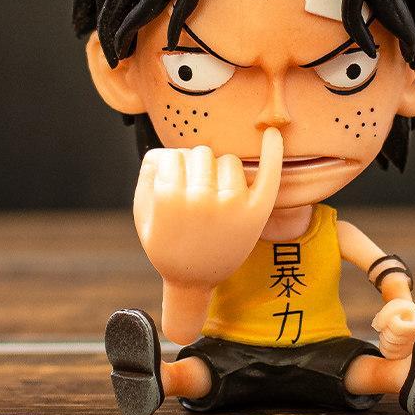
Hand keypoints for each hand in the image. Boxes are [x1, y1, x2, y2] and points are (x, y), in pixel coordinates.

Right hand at [133, 127, 283, 289]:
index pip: (175, 155)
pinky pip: (268, 174)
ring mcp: (232, 206)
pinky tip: (272, 134)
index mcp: (170, 199)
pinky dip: (273, 152)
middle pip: (202, 154)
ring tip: (214, 195)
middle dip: (196, 167)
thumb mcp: (142, 213)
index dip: (173, 166)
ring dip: (220, 171)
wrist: (193, 280)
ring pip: (229, 161)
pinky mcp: (256, 213)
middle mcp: (202, 201)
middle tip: (194, 192)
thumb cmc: (165, 242)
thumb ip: (147, 175)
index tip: (174, 184)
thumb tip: (165, 150)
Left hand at [371, 298, 414, 359]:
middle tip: (389, 323)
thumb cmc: (400, 311)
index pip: (397, 327)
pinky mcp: (400, 355)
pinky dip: (383, 345)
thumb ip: (384, 314)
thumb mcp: (395, 306)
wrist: (405, 316)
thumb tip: (376, 327)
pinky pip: (386, 353)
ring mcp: (407, 350)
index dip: (390, 320)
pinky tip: (387, 338)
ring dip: (384, 336)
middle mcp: (414, 341)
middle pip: (391, 338)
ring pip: (388, 346)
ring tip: (389, 330)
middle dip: (386, 328)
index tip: (392, 317)